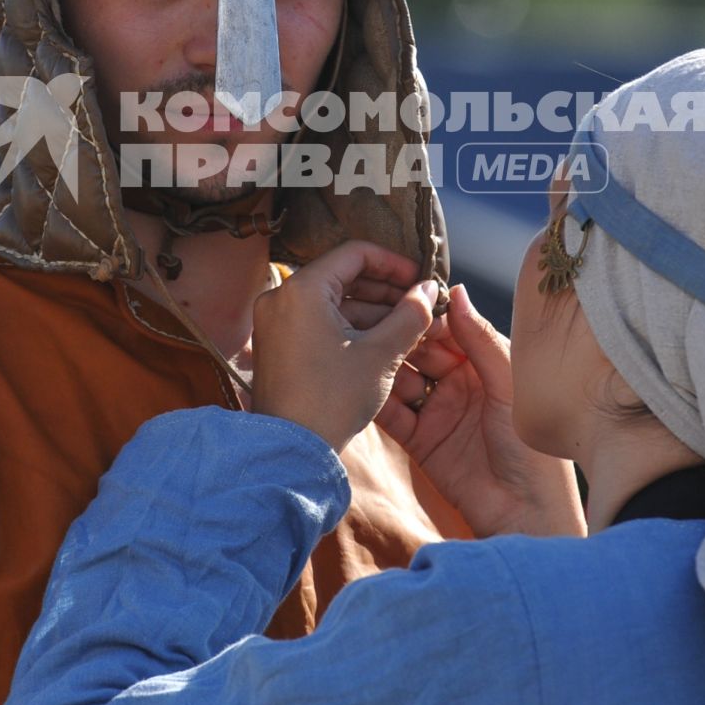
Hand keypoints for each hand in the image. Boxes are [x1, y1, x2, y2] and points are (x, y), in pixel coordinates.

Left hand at [251, 241, 439, 452]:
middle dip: (385, 290)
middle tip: (418, 303)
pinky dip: (350, 327)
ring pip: (332, 301)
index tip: (419, 278)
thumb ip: (410, 314)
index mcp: (302, 289)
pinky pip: (318, 322)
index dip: (393, 263)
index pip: (354, 254)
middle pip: (342, 276)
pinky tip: (381, 341)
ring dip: (371, 311)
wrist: (291, 450)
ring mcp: (275, 321)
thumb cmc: (333, 399)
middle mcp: (281, 297)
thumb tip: (428, 288)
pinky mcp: (277, 344)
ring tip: (408, 326)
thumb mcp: (382, 353)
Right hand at [378, 285, 584, 538]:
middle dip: (400, 338)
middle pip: (420, 350)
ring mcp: (438, 410)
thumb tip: (455, 291)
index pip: (447, 328)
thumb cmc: (533, 447)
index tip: (402, 299)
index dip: (426, 315)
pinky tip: (363, 385)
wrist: (526, 512)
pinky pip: (393, 413)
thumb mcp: (508, 383)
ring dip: (387, 367)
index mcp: (485, 363)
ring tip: (369, 352)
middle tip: (377, 324)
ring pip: (403, 378)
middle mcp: (459, 382)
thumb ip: (479, 338)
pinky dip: (378, 400)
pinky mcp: (420, 439)